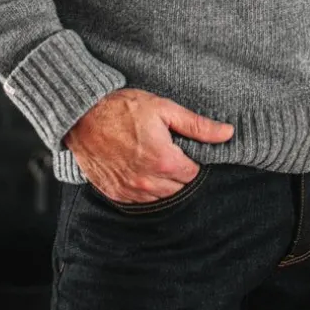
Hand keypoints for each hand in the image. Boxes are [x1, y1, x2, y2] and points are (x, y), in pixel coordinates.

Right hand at [62, 87, 233, 203]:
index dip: (190, 158)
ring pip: (160, 196)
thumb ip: (197, 125)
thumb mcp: (164, 109)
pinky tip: (138, 166)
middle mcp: (148, 182)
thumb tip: (227, 133)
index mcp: (164, 162)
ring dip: (161, 181)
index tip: (181, 146)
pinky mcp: (115, 194)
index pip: (193, 173)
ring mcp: (130, 191)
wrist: (82, 117)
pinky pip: (139, 200)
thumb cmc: (123, 109)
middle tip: (166, 149)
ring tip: (151, 156)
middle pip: (178, 187)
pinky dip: (143, 187)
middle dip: (178, 171)